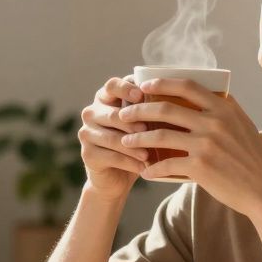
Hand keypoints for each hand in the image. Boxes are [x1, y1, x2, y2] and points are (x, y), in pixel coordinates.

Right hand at [78, 76, 149, 199]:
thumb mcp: (143, 123)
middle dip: (135, 124)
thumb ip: (149, 108)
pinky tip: (143, 167)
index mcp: (104, 98)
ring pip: (113, 138)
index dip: (126, 88)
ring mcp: (86, 133)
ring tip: (150, 154)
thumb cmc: (135, 142)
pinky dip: (129, 162)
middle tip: (153, 132)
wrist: (117, 176)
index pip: (111, 86)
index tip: (142, 95)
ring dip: (134, 147)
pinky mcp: (87, 154)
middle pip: (113, 114)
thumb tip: (175, 96)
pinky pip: (111, 157)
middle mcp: (91, 113)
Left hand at [119, 78, 261, 216]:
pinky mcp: (201, 167)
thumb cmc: (253, 160)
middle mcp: (215, 122)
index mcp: (224, 108)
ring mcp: (207, 144)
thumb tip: (203, 97)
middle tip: (124, 115)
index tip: (144, 86)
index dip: (162, 83)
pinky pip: (166, 165)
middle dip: (139, 110)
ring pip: (161, 135)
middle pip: (166, 108)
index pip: (187, 85)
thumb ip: (224, 111)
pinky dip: (152, 169)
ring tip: (125, 141)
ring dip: (138, 138)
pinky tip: (144, 172)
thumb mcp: (243, 126)